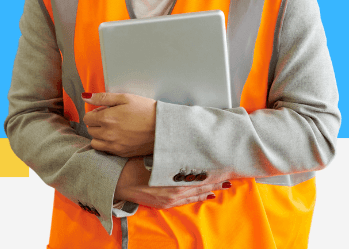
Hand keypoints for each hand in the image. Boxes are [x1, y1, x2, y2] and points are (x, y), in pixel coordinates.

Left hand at [82, 92, 155, 156]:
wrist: (163, 127)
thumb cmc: (146, 110)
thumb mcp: (125, 98)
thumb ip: (103, 97)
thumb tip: (85, 97)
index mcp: (107, 118)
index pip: (87, 118)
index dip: (95, 112)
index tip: (104, 111)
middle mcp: (107, 134)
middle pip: (90, 130)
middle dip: (96, 123)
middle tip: (110, 118)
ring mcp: (114, 145)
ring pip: (95, 142)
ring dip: (99, 135)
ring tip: (111, 129)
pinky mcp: (121, 153)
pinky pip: (105, 150)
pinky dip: (106, 144)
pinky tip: (117, 137)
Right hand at [114, 157, 231, 209]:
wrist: (116, 182)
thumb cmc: (132, 166)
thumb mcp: (152, 155)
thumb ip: (169, 153)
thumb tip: (183, 144)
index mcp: (172, 177)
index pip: (200, 173)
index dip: (214, 168)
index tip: (225, 163)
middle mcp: (174, 190)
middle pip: (202, 183)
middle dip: (217, 178)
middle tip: (232, 173)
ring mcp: (170, 199)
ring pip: (197, 193)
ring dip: (211, 187)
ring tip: (225, 183)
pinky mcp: (165, 204)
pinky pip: (187, 201)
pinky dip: (200, 197)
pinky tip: (208, 195)